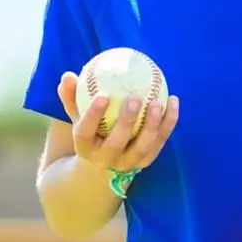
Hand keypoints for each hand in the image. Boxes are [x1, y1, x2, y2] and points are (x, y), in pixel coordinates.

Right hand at [57, 72, 178, 172]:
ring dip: (152, 125)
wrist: (102, 166)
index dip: (93, 115)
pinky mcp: (146, 160)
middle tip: (134, 99)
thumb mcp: (77, 116)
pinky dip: (168, 122)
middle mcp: (106, 159)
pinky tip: (173, 100)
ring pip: (143, 146)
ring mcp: (128, 162)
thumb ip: (72, 96)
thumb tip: (67, 75)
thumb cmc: (90, 131)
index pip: (85, 133)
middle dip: (125, 122)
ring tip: (158, 102)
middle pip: (116, 143)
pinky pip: (160, 141)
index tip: (103, 95)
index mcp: (85, 147)